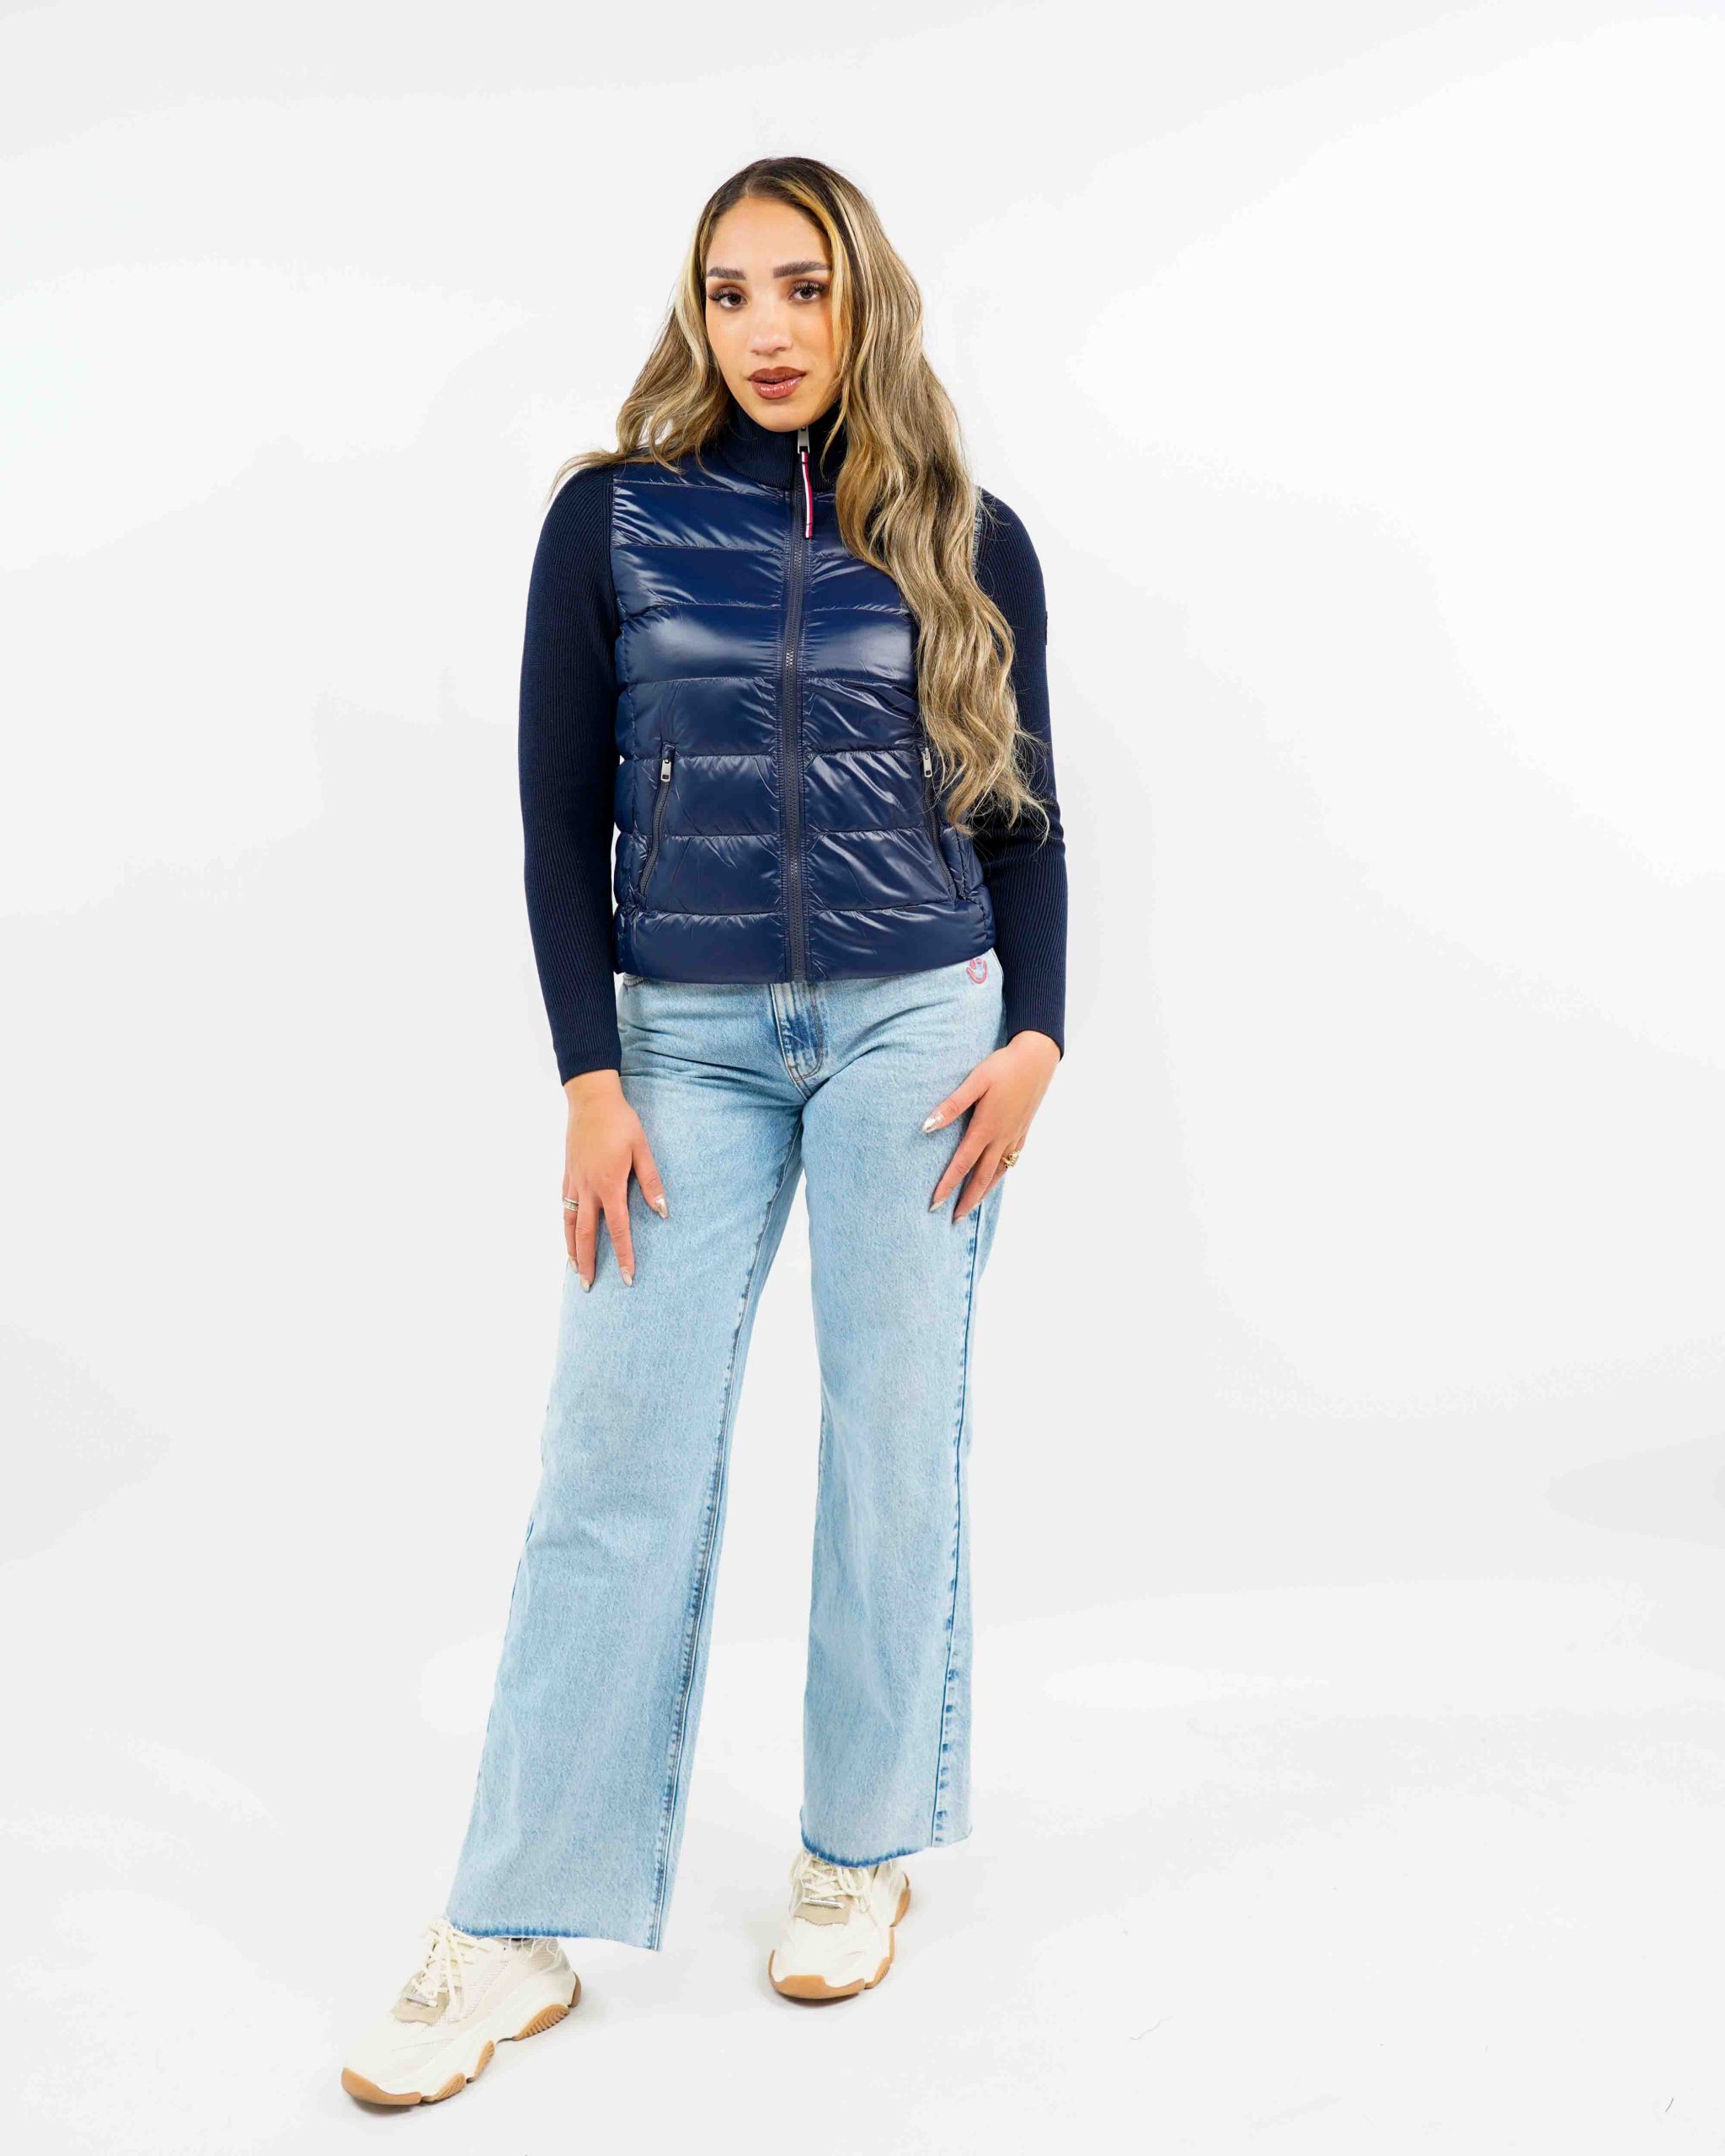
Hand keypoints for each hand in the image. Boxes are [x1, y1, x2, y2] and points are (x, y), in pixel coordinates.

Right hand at [562, 1070, 668, 1288]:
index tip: (626, 1277)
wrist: (590, 1099)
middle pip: (586, 1235)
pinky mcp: (567, 1175)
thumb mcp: (642, 1150)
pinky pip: (564, 1208)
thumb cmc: (620, 1123)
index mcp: (609, 1184)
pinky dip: (565, 1227)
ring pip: (570, 1224)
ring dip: (571, 1250)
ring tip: (574, 1271)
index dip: (623, 1255)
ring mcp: (574, 1183)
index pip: (618, 1229)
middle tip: (590, 1287)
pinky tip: (569, 1236)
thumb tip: (663, 1211)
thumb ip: (651, 1182)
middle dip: (588, 1262)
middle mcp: (588, 1189)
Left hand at [921, 1030, 1059, 1219]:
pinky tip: (995, 1177)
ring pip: (997, 1173)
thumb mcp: (975, 1081)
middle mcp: (1001, 1138)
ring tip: (970, 1207)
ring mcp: (1015, 1136)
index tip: (934, 1204)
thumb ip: (952, 1105)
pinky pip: (1010, 1161)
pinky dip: (999, 1176)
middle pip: (981, 1178)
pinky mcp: (1023, 1130)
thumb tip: (927, 1127)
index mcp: (986, 1128)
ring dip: (983, 1193)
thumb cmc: (1004, 1066)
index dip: (947, 1186)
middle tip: (952, 1219)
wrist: (1038, 1058)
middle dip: (966, 1200)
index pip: (962, 1165)